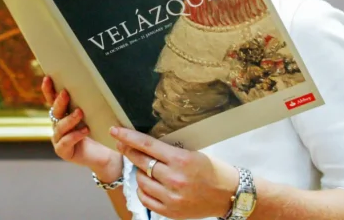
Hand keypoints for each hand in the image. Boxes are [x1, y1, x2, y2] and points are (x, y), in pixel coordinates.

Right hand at [42, 77, 121, 183]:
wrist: (103, 154)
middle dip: (59, 102)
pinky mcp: (63, 151)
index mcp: (62, 114)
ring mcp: (58, 139)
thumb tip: (95, 82)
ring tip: (80, 112)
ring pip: (60, 127)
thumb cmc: (97, 131)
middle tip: (65, 93)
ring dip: (70, 119)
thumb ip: (88, 103)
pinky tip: (85, 130)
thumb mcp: (93, 114)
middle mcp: (57, 125)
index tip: (47, 78)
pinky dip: (75, 136)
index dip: (48, 90)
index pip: (52, 100)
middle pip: (55, 112)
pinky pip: (65, 142)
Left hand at [111, 126, 239, 219]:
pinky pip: (146, 199)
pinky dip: (143, 190)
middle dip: (128, 151)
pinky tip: (148, 183)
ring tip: (146, 168)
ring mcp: (171, 197)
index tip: (115, 131)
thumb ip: (168, 151)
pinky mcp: (171, 211)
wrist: (229, 195)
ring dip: (139, 172)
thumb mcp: (192, 153)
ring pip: (141, 181)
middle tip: (121, 144)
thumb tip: (144, 145)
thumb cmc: (212, 170)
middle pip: (141, 162)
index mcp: (181, 160)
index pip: (147, 145)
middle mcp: (174, 179)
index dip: (128, 137)